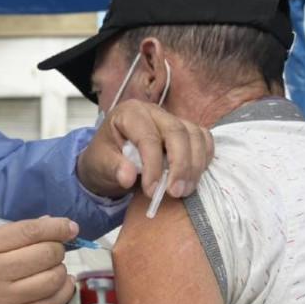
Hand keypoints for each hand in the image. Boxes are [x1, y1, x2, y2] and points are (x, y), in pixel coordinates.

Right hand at [0, 216, 77, 303]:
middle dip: (57, 248)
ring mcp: (7, 301)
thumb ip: (6, 237)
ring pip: (53, 279)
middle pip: (46, 254)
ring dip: (60, 269)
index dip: (56, 226)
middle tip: (53, 249)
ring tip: (53, 267)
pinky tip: (60, 284)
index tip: (70, 226)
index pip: (29, 232)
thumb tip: (46, 226)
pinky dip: (62, 291)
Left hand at [77, 100, 212, 199]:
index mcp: (129, 113)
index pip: (147, 137)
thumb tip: (128, 177)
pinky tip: (194, 177)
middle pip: (177, 132)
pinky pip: (203, 139)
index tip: (152, 191)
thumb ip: (113, 168)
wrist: (110, 157)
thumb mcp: (100, 163)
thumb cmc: (105, 157)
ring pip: (194, 135)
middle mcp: (153, 111)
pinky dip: (204, 157)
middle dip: (180, 165)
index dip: (153, 165)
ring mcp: (172, 118)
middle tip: (175, 193)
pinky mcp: (185, 129)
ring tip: (184, 191)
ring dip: (194, 165)